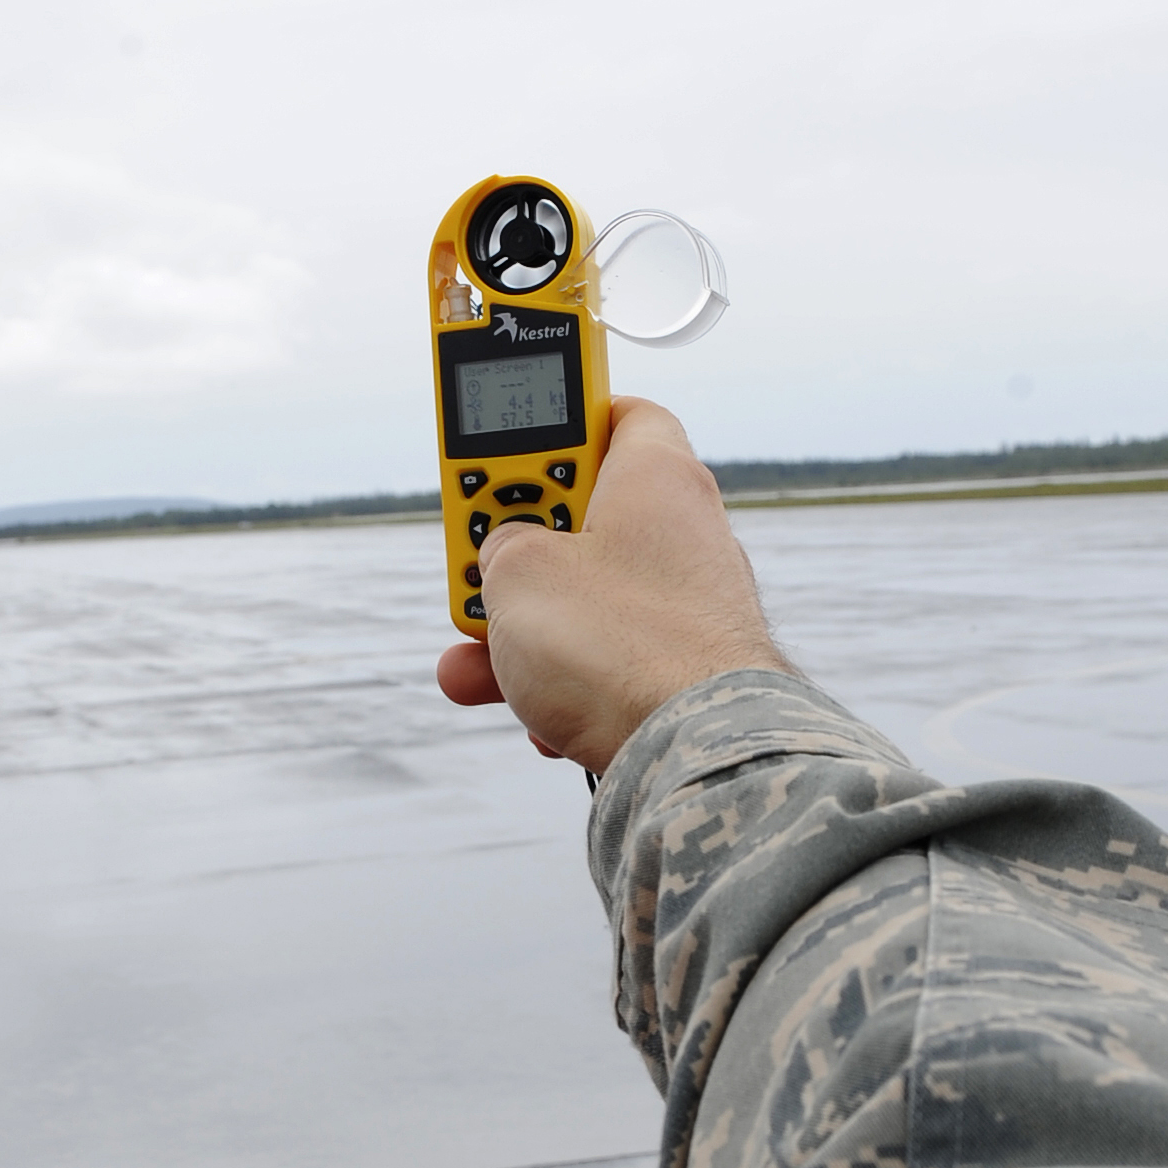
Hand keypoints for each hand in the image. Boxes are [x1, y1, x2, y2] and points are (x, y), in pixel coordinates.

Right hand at [435, 398, 787, 768]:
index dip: (559, 419)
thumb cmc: (621, 646)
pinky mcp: (688, 672)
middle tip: (479, 562)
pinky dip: (564, 685)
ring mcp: (691, 607)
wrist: (696, 756)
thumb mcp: (519, 572)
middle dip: (514, 551)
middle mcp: (685, 533)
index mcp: (656, 475)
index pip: (616, 412)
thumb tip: (506, 564)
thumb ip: (500, 547)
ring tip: (470, 667)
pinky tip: (537, 720)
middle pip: (582, 518)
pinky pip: (609, 663)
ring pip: (586, 602)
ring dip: (519, 635)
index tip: (514, 437)